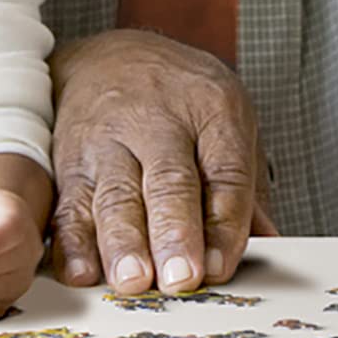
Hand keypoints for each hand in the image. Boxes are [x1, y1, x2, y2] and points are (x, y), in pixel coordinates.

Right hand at [48, 30, 275, 295]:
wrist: (105, 57)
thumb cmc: (179, 99)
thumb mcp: (226, 119)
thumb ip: (245, 187)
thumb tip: (269, 245)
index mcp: (212, 108)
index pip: (225, 171)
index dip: (224, 223)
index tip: (220, 267)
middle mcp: (158, 120)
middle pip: (169, 182)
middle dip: (173, 232)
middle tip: (181, 277)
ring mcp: (108, 140)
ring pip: (115, 195)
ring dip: (123, 242)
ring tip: (132, 280)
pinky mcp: (69, 162)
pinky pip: (68, 205)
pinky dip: (72, 243)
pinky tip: (82, 273)